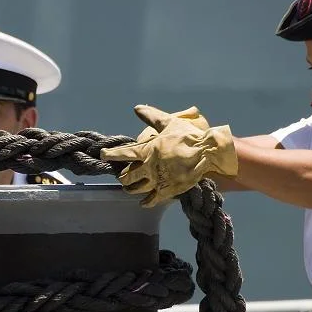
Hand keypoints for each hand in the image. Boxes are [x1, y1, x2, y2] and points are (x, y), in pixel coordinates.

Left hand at [101, 105, 237, 206]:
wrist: (208, 153)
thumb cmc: (189, 136)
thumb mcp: (169, 123)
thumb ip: (151, 117)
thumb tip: (137, 108)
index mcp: (148, 150)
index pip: (123, 153)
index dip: (111, 154)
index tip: (103, 155)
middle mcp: (149, 167)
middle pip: (127, 175)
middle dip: (122, 175)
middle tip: (121, 175)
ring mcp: (158, 180)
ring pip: (136, 188)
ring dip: (130, 188)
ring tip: (128, 188)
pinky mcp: (168, 190)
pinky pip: (152, 199)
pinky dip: (146, 201)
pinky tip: (143, 203)